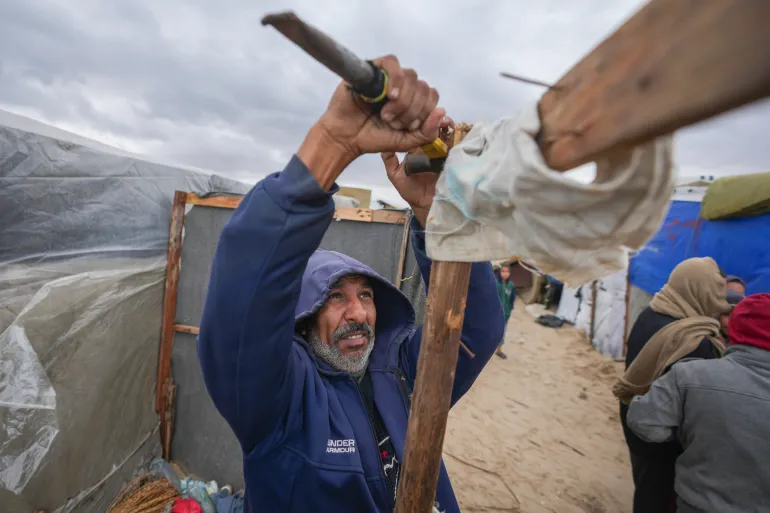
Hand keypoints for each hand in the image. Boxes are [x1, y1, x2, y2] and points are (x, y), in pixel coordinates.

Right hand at [298, 55, 444, 188]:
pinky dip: (395, 79)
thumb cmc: (374, 138)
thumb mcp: (406, 141)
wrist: (346, 138)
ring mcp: (388, 76)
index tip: (410, 126)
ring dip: (403, 101)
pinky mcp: (372, 68)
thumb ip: (427, 132)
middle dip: (412, 110)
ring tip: (386, 115)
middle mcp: (402, 86)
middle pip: (423, 86)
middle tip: (394, 123)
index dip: (425, 111)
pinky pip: (392, 62)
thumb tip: (443, 112)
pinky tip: (390, 95)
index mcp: (412, 100)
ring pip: (410, 76)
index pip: (432, 95)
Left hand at [381, 119, 453, 226]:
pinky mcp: (453, 158)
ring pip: (445, 132)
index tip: (418, 112)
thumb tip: (382, 146)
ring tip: (444, 121)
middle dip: (434, 118)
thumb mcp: (395, 175)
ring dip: (445, 124)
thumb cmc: (412, 191)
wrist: (427, 205)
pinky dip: (455, 134)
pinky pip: (456, 143)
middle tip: (434, 114)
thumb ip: (390, 160)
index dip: (419, 120)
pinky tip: (452, 130)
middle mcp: (430, 147)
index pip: (418, 129)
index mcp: (416, 148)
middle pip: (433, 127)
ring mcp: (442, 151)